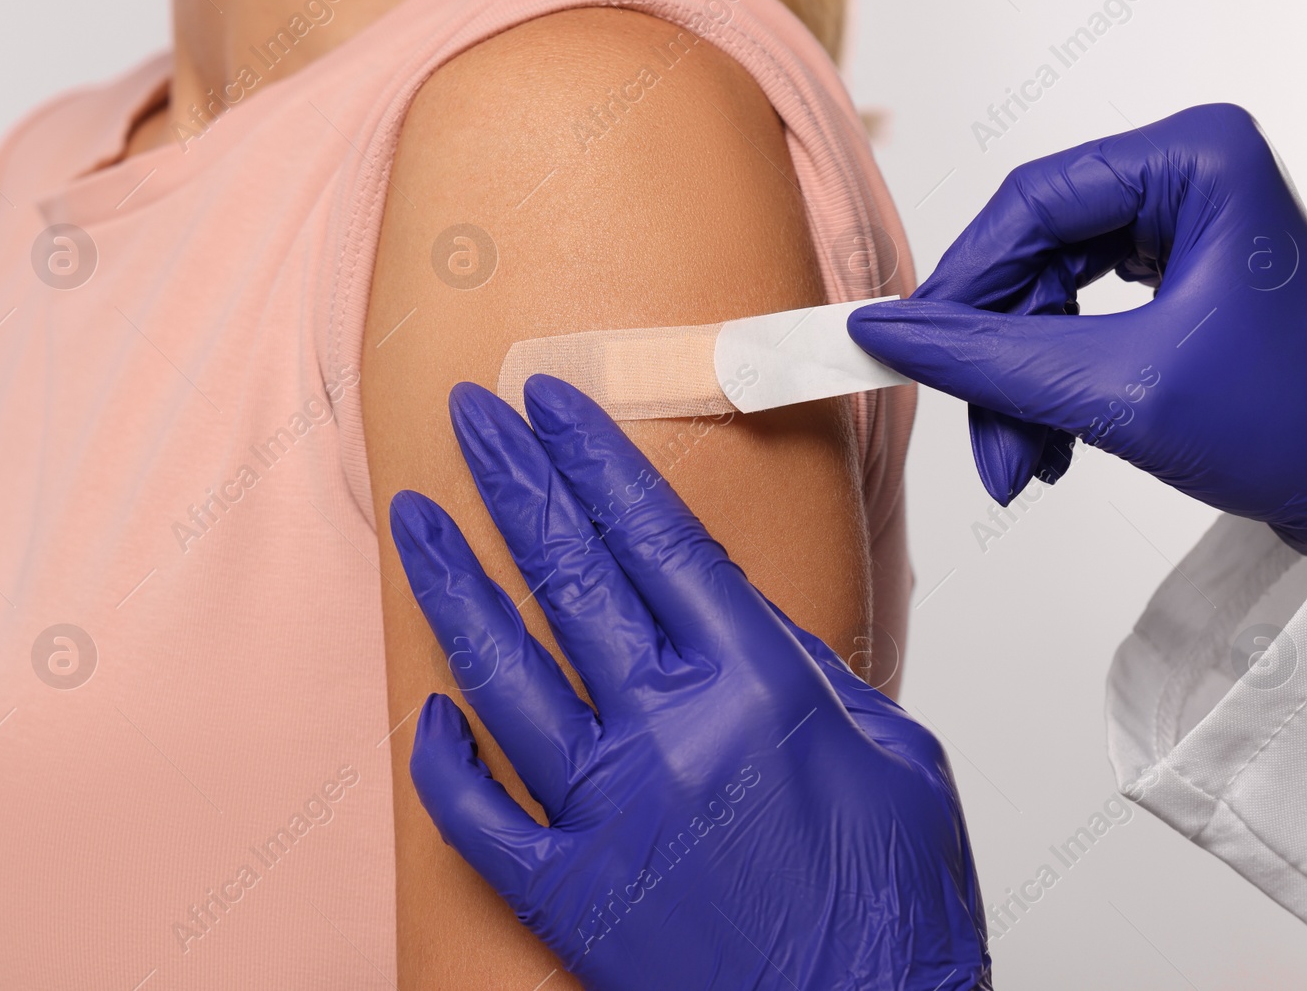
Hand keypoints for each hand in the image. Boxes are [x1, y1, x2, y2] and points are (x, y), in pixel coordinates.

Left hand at [390, 375, 990, 990]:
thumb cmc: (892, 906)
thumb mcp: (893, 753)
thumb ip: (805, 669)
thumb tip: (733, 612)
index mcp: (756, 685)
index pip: (654, 535)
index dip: (595, 456)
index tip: (551, 400)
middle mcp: (670, 734)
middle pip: (570, 576)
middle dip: (513, 481)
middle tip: (471, 416)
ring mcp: (607, 814)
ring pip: (502, 672)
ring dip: (453, 583)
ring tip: (413, 516)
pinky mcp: (568, 894)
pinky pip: (475, 815)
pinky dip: (443, 761)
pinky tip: (430, 709)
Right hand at [849, 103, 1306, 557]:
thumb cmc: (1297, 425)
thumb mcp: (1117, 390)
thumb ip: (989, 360)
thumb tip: (889, 334)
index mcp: (1197, 160)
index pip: (1033, 203)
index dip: (961, 282)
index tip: (907, 343)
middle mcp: (1189, 178)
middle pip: (1034, 256)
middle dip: (998, 358)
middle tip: (978, 432)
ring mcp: (1183, 228)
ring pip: (1047, 298)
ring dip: (1020, 387)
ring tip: (1021, 465)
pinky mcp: (1176, 281)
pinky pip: (1077, 323)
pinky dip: (1052, 388)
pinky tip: (1051, 447)